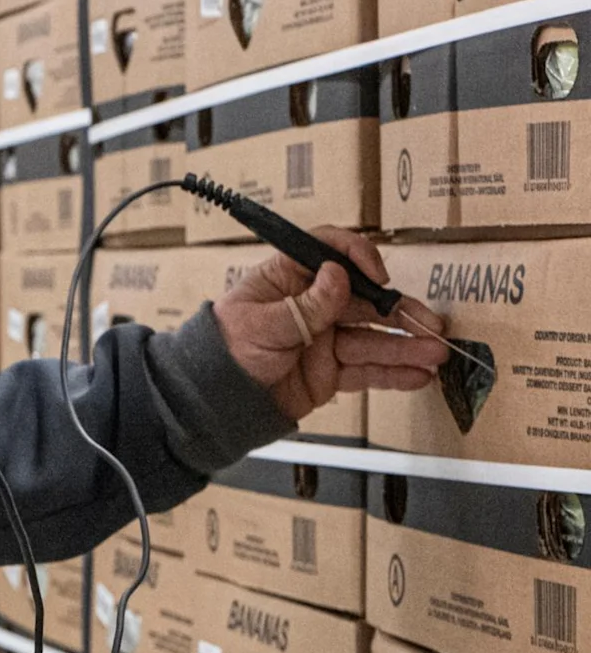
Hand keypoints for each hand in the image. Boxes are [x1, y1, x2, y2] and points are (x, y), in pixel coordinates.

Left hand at [213, 227, 449, 422]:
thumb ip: (305, 305)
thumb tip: (338, 275)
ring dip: (406, 345)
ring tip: (436, 353)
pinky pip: (367, 370)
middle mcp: (311, 305)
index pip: (330, 253)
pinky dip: (394, 373)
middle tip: (430, 323)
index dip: (358, 258)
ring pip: (372, 338)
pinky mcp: (330, 372)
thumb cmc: (224, 350)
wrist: (216, 400)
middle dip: (398, 312)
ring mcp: (323, 339)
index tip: (378, 277)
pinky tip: (418, 375)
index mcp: (288, 279)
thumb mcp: (263, 323)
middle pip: (363, 300)